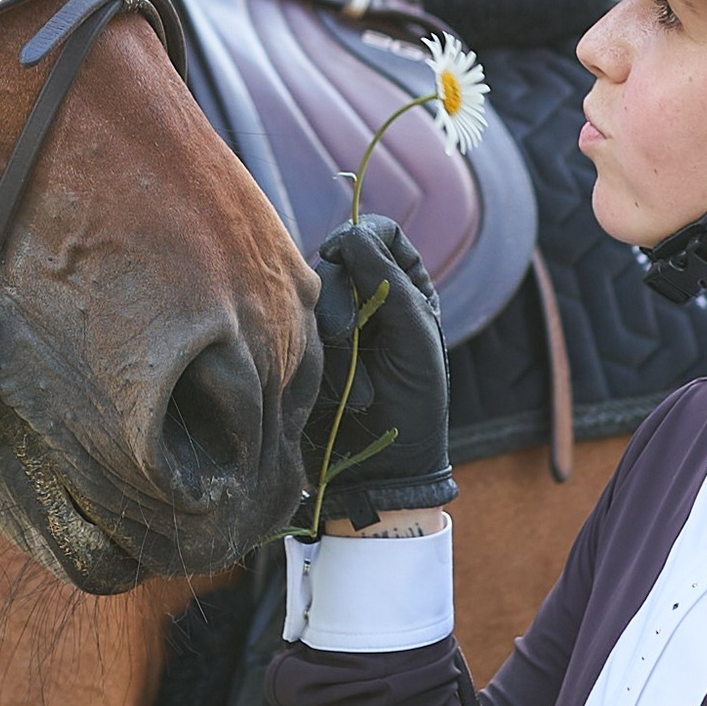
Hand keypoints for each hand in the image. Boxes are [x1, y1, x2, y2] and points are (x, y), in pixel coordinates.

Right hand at [303, 216, 451, 524]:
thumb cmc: (414, 405)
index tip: (343, 252)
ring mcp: (336, 326)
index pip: (380, 234)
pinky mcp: (306, 352)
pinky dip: (310, 356)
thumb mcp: (414, 337)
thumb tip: (347, 233)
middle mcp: (369, 300)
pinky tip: (326, 389)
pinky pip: (292, 331)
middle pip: (337, 263)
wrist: (382, 471)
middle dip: (340, 301)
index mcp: (407, 290)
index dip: (360, 236)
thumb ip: (386, 280)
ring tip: (352, 388)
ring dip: (329, 341)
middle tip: (348, 338)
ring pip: (311, 299)